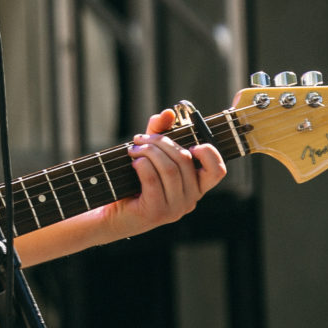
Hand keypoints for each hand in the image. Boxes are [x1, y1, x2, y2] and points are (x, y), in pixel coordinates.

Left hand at [103, 108, 226, 238]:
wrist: (110, 214)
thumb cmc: (133, 183)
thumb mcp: (150, 154)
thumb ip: (160, 133)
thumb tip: (168, 113)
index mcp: (195, 187)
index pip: (217, 171)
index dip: (208, 153)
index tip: (190, 143)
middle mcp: (190, 200)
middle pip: (184, 160)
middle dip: (161, 142)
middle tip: (140, 138)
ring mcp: (174, 209)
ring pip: (169, 169)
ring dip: (148, 152)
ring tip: (133, 149)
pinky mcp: (156, 212)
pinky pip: (153, 180)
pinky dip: (142, 165)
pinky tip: (133, 162)